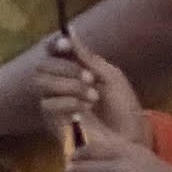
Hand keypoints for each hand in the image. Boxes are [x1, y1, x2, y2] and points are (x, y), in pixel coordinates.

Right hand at [36, 33, 144, 147]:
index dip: (54, 46)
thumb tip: (70, 31)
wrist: (130, 140)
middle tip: (90, 78)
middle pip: (42, 66)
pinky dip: (68, 102)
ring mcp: (54, 104)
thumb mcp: (111, 77)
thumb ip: (87, 57)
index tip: (65, 45)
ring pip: (41, 83)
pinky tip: (85, 109)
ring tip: (92, 95)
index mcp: (72, 72)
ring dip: (69, 85)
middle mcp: (58, 86)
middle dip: (65, 68)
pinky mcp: (52, 122)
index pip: (51, 53)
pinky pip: (48, 104)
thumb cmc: (124, 110)